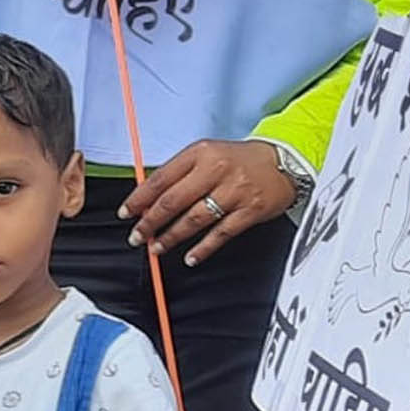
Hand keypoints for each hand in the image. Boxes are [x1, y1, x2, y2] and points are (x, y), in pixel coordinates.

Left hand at [119, 140, 294, 266]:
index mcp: (200, 153)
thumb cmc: (237, 160)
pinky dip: (203, 248)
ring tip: (156, 248)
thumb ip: (178, 173)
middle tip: (137, 236)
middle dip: (150, 222)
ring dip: (171, 237)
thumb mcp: (205, 155)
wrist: (283, 160)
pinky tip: (190, 257)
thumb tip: (146, 199)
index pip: (161, 178)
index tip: (126, 213)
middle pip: (173, 201)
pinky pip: (221, 234)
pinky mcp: (250, 210)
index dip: (139, 199)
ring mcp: (234, 191)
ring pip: (194, 220)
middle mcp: (216, 170)